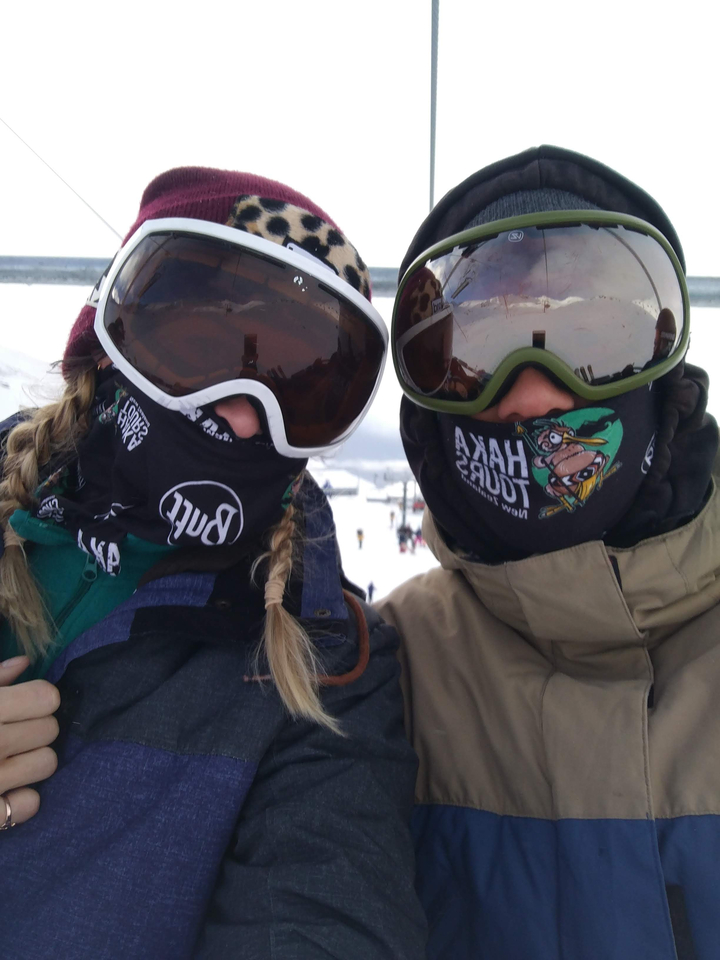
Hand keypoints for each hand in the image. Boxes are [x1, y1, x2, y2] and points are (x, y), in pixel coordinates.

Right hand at [0, 656, 59, 825]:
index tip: (25, 705)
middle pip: (50, 729)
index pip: (47, 698)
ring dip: (32, 761)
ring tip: (8, 760)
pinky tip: (4, 790)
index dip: (38, 700)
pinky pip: (30, 803)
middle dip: (35, 728)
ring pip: (48, 763)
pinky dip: (20, 798)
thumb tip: (25, 662)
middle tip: (12, 733)